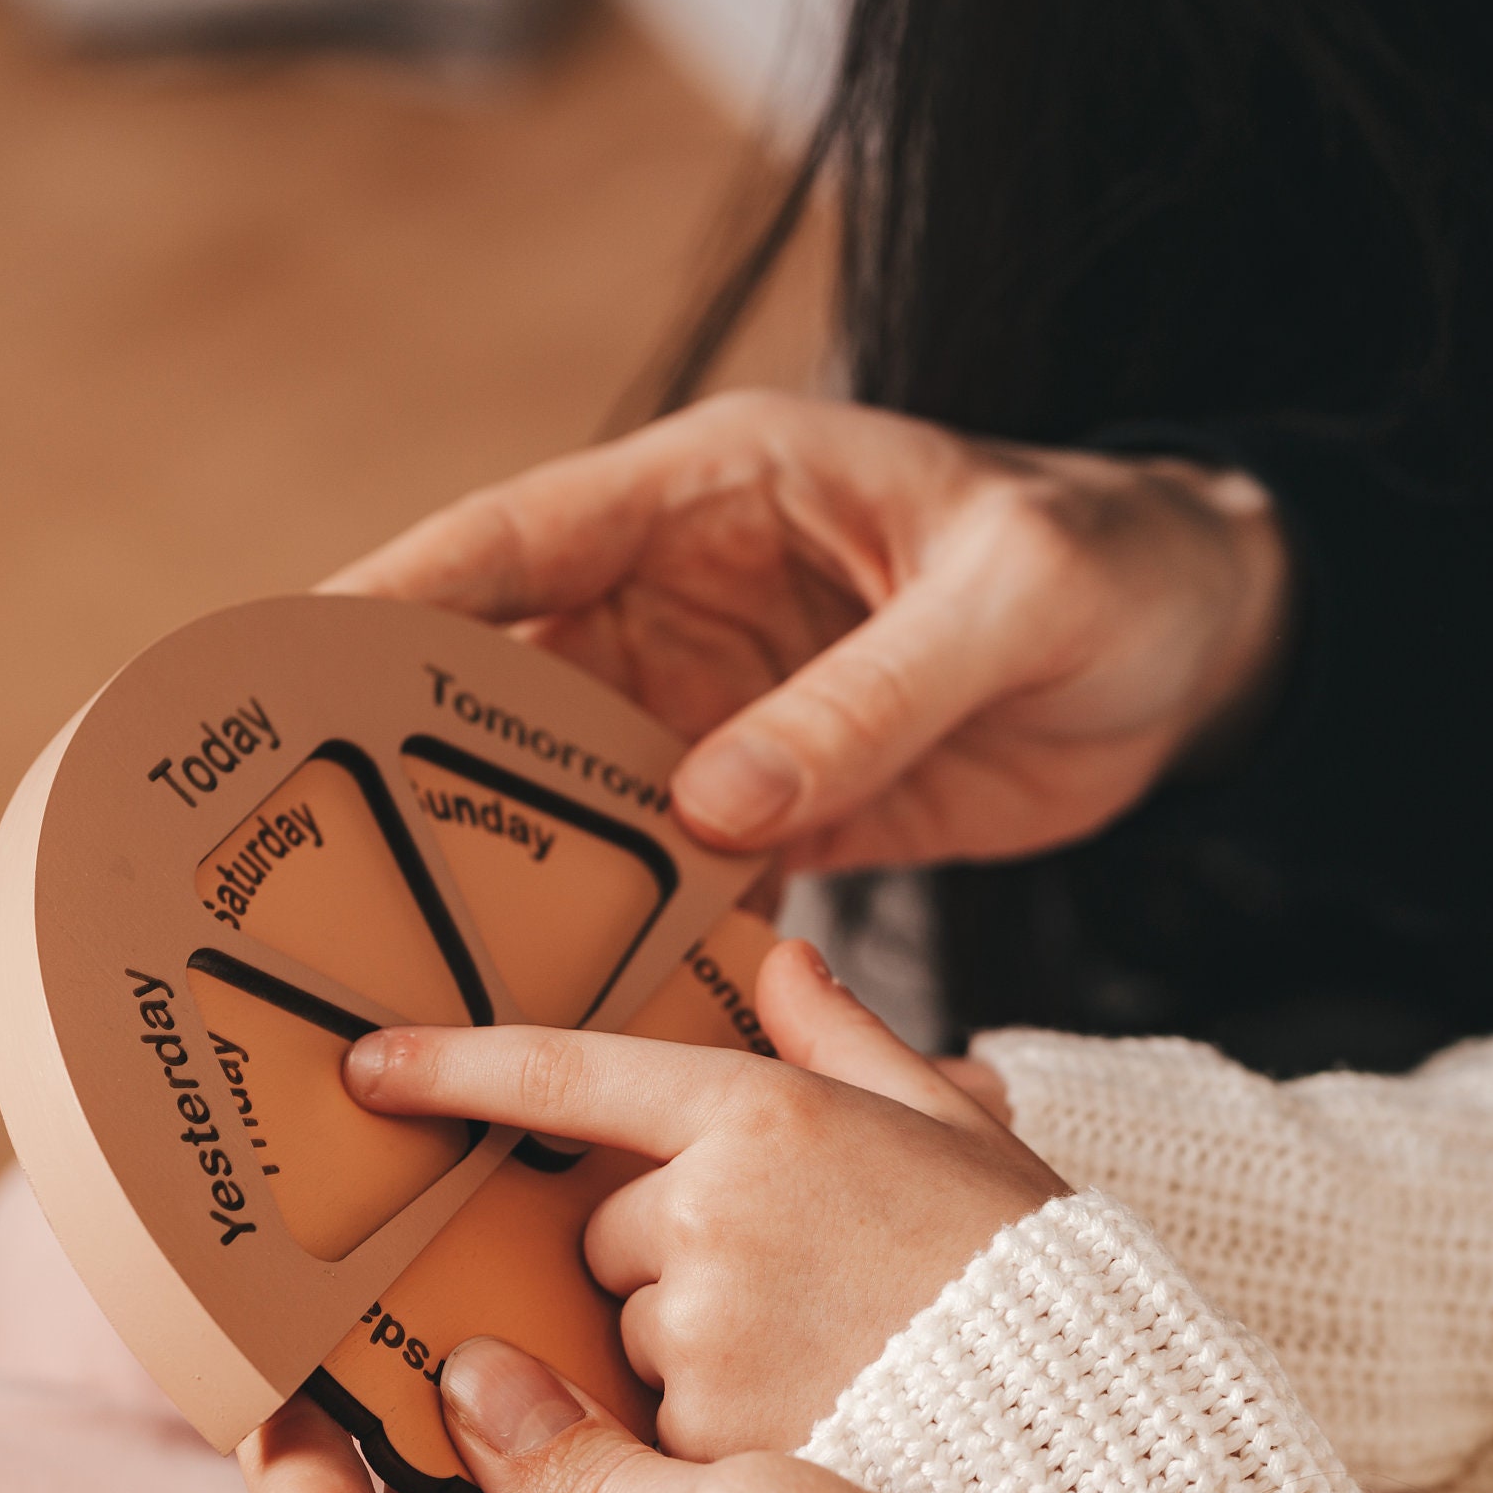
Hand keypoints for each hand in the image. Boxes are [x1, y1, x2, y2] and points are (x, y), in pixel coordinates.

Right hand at [319, 389, 1286, 869]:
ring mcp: (715, 707)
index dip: (395, 597)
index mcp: (714, 494)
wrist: (1199, 641)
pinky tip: (557, 998)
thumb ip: (865, 699)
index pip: (519, 536)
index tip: (293, 666)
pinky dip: (611, 926)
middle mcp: (684, 598)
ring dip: (498, 862)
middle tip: (294, 843)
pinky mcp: (766, 803)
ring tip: (400, 948)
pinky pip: (658, 868)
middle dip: (405, 754)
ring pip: (565, 789)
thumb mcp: (1008, 602)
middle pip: (506, 678)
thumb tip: (711, 805)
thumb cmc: (1108, 564)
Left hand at [347, 938, 1065, 1457]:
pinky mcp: (697, 1433)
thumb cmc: (1024, 1278)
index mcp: (765, 1114)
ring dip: (686, 1348)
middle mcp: (711, 1209)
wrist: (1091, 1430)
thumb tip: (782, 959)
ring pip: (627, 1331)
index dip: (453, 1067)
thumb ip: (851, 1043)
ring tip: (818, 1360)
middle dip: (664, 1257)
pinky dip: (703, 1432)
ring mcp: (697, 1325)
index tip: (364, 1066)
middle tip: (794, 1287)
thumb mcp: (952, 1134)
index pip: (568, 1077)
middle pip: (604, 1230)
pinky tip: (801, 1424)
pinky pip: (651, 1426)